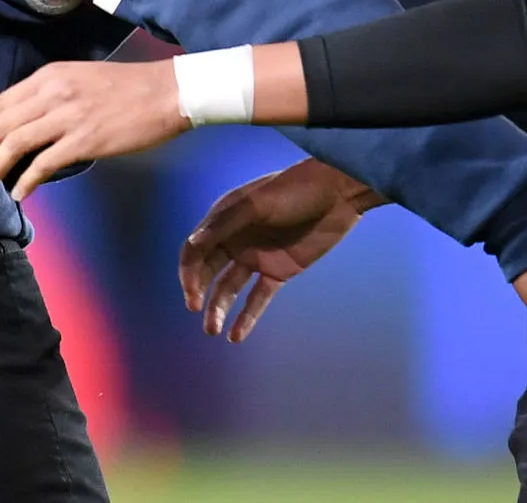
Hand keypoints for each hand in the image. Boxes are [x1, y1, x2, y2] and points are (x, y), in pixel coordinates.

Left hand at [0, 60, 186, 199]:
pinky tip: (21, 193)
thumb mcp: (80, 78)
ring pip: (14, 145)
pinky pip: (42, 165)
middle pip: (0, 126)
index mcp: (49, 76)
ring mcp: (67, 117)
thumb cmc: (129, 86)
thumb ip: (52, 95)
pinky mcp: (84, 141)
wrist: (167, 92)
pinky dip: (25, 182)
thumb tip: (30, 124)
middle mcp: (51, 93)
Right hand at [179, 158, 383, 340]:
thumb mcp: (257, 203)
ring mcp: (257, 257)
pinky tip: (236, 336)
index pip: (196, 249)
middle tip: (196, 310)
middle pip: (208, 271)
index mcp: (225, 219)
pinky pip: (258, 298)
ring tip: (214, 331)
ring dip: (219, 308)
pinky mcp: (278, 272)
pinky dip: (247, 317)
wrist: (337, 194)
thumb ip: (225, 224)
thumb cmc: (295, 190)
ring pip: (230, 288)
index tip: (192, 294)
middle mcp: (236, 239)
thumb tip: (193, 244)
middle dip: (199, 291)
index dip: (189, 272)